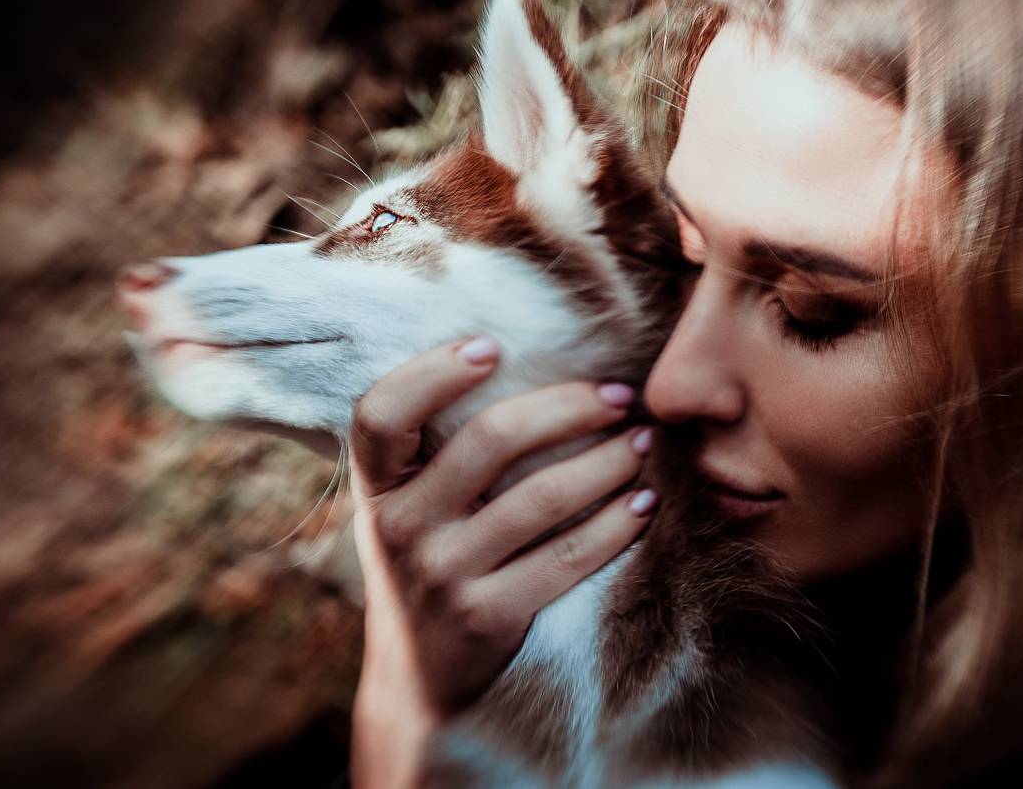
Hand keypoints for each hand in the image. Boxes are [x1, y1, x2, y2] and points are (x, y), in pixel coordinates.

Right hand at [347, 336, 656, 783]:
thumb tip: (518, 357)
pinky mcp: (488, 616)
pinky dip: (618, 523)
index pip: (381, 414)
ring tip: (643, 442)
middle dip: (570, 407)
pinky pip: (569, 556)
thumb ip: (433, 446)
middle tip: (620, 396)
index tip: (490, 346)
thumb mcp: (406, 503)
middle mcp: (402, 527)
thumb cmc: (428, 557)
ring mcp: (443, 574)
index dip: (432, 372)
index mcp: (377, 486)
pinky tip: (645, 502)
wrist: (419, 676)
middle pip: (490, 439)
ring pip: (543, 496)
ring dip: (609, 460)